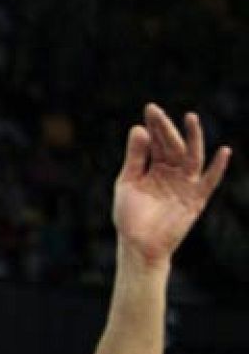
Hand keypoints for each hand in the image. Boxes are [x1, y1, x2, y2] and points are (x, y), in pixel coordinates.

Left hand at [112, 104, 231, 264]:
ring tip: (191, 118)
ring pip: (191, 157)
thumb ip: (135, 157)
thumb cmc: (130, 215)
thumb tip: (138, 127)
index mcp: (154, 168)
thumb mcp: (128, 182)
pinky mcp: (195, 199)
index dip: (154, 126)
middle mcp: (172, 174)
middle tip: (156, 110)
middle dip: (165, 128)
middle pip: (172, 146)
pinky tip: (224, 151)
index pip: (156, 143)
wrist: (137, 245)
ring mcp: (185, 185)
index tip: (150, 108)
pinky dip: (218, 167)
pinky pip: (209, 181)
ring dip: (193, 138)